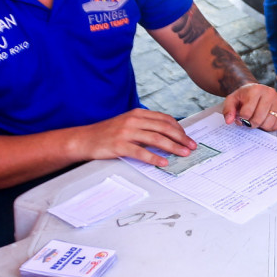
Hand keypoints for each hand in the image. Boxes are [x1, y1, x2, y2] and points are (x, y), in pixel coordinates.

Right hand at [71, 109, 195, 166]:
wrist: (84, 139)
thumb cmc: (108, 133)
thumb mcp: (128, 124)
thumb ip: (145, 126)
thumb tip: (167, 135)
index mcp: (137, 113)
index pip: (164, 119)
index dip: (179, 129)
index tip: (188, 138)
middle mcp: (133, 120)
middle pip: (164, 128)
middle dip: (181, 138)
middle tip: (192, 146)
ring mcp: (126, 132)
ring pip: (156, 139)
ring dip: (173, 147)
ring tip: (184, 154)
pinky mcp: (119, 145)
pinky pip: (141, 152)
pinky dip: (154, 158)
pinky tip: (163, 163)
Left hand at [223, 82, 276, 130]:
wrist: (255, 91)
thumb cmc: (244, 97)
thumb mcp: (232, 100)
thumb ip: (228, 110)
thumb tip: (229, 121)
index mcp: (256, 89)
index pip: (247, 113)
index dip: (241, 119)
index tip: (240, 117)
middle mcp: (270, 92)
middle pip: (258, 120)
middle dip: (250, 123)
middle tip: (248, 120)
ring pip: (269, 124)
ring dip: (260, 126)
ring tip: (257, 118)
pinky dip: (269, 127)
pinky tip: (265, 119)